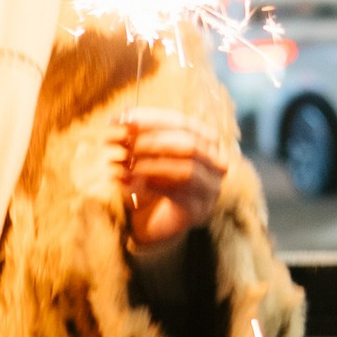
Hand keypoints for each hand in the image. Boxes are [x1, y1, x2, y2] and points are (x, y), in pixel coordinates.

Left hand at [116, 107, 227, 250]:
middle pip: (189, 144)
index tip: (122, 118)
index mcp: (207, 141)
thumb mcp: (145, 153)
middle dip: (152, 141)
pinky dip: (149, 185)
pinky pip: (176, 194)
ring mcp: (210, 189)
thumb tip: (121, 115)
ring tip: (124, 163)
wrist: (155, 221)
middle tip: (123, 143)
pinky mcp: (196, 210)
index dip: (152, 119)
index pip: (182, 123)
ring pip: (187, 170)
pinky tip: (127, 181)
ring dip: (151, 164)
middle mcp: (216, 163)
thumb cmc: (152, 179)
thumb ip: (138, 134)